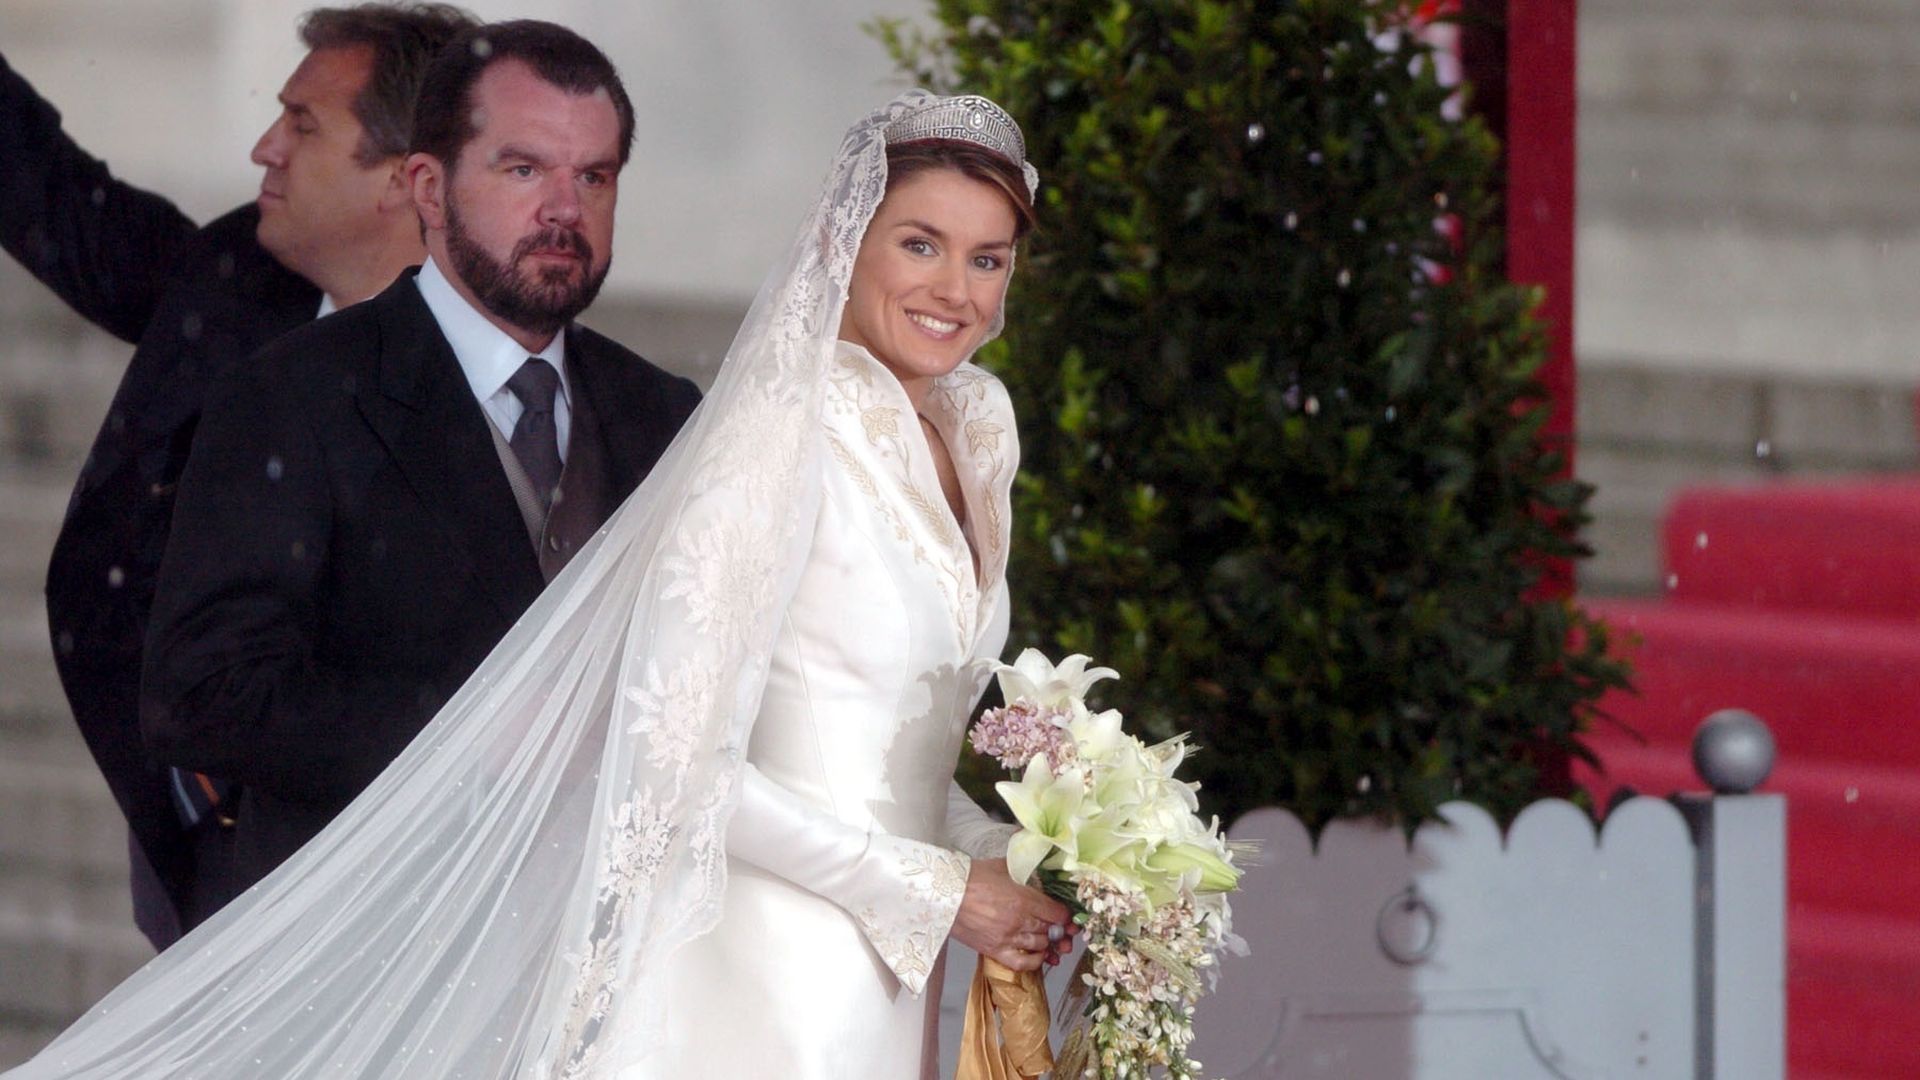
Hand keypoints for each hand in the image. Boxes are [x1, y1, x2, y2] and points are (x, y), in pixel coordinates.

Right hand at [949, 858, 1077, 971]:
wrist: (946, 894)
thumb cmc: (973, 877)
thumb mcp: (1006, 866)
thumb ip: (1027, 869)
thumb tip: (1043, 864)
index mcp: (1024, 898)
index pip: (1058, 913)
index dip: (1065, 914)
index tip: (1064, 913)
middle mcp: (1020, 921)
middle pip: (1051, 930)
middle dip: (1058, 929)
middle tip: (1058, 925)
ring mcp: (1008, 938)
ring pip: (1041, 945)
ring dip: (1048, 942)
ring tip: (1046, 935)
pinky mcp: (995, 951)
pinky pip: (1023, 963)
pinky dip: (1035, 960)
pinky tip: (1039, 954)